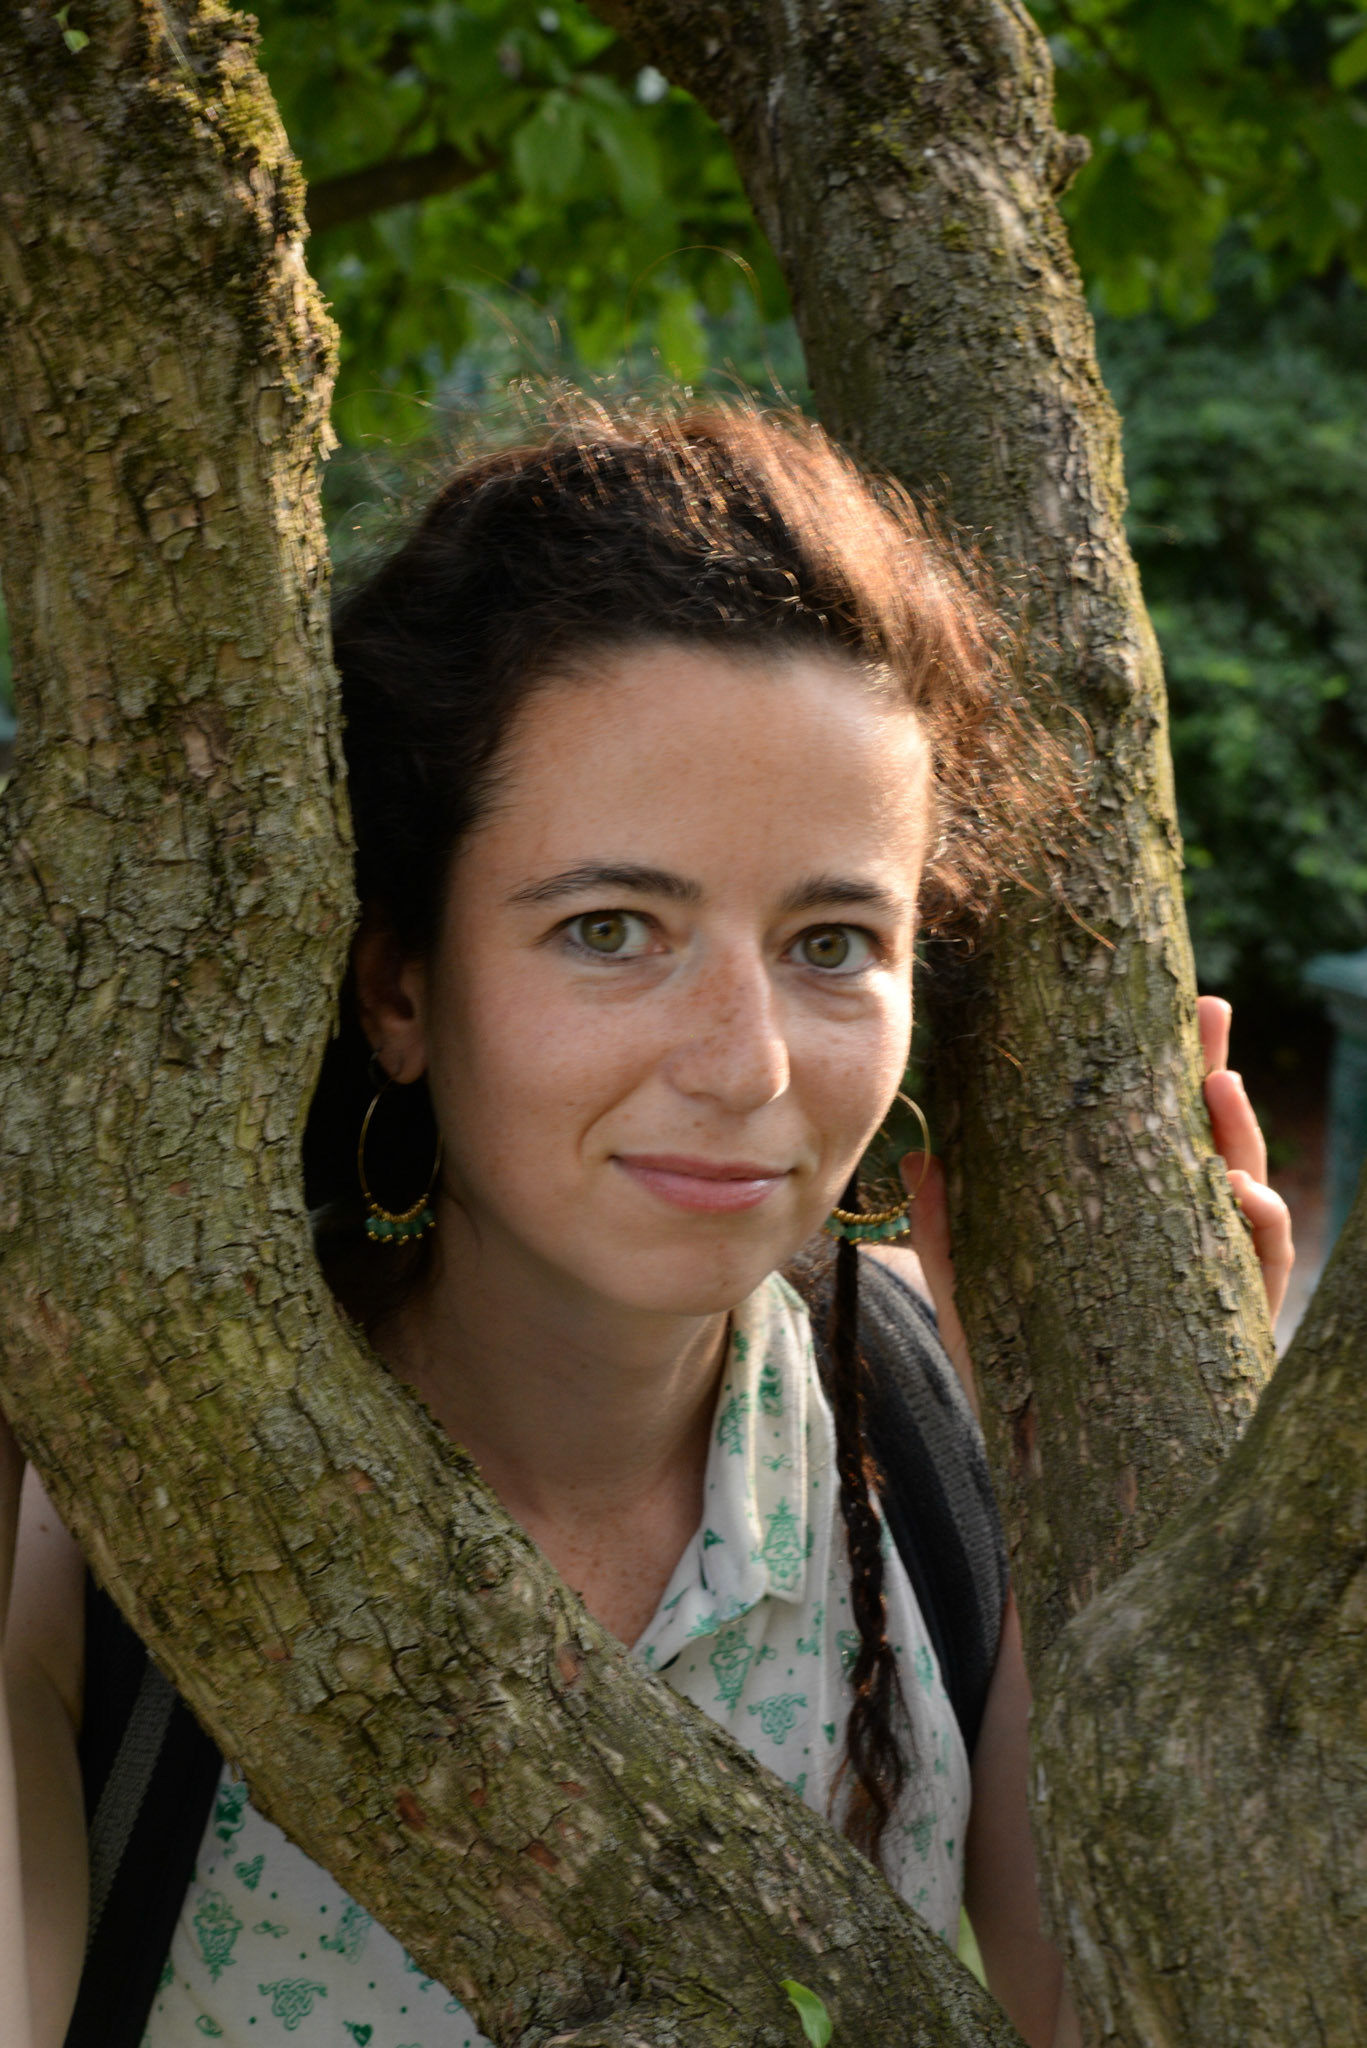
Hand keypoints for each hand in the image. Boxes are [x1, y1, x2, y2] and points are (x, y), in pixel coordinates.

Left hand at [899, 997, 1294, 1408]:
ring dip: (1241, 1136)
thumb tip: (919, 1159)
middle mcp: (1176, 1239)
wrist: (1072, 1482)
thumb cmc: (1031, 1387)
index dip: (1150, 1074)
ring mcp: (1213, 1278)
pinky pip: (1263, 1268)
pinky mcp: (1239, 1325)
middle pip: (1204, 1143)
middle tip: (1208, 1011)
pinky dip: (1264, 1227)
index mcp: (1123, 1221)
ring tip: (1221, 1086)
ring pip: (1246, 1190)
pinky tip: (1247, 1193)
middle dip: (1211, 1073)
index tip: (1147, 1012)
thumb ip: (949, 1239)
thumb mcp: (976, 1306)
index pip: (1143, 1134)